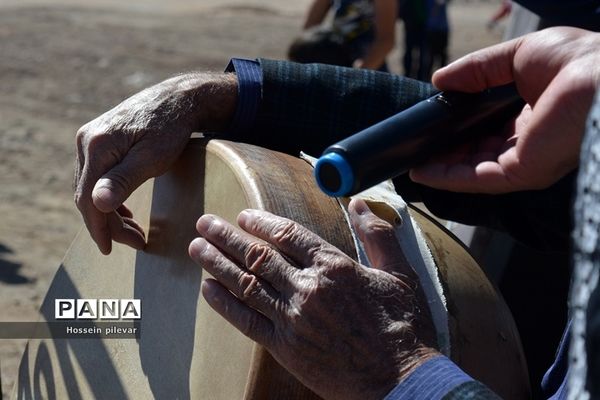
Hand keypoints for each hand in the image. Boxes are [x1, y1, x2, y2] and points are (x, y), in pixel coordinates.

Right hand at [74, 73, 236, 253]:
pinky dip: (108, 197)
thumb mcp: (153, 157)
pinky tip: (123, 211)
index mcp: (96, 146)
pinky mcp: (99, 139)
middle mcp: (86, 141)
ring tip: (134, 232)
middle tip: (137, 242)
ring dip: (109, 213)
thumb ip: (124, 180)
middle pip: (87, 195)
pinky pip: (97, 176)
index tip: (111, 250)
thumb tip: (98, 205)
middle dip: (109, 224)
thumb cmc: (171, 128)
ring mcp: (90, 139)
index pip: (88, 199)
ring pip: (92, 188)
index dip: (98, 228)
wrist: (179, 98)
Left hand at [188, 199, 438, 399]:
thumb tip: (359, 203)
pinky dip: (225, 304)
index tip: (242, 215)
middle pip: (258, 256)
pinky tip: (207, 289)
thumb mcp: (399, 273)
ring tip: (197, 248)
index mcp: (334, 266)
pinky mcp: (285, 347)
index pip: (288, 234)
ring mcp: (293, 318)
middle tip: (204, 223)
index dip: (261, 222)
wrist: (400, 381)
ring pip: (246, 284)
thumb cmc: (402, 326)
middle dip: (227, 237)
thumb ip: (378, 233)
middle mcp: (308, 288)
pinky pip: (248, 320)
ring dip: (217, 264)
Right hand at [410, 27, 599, 193]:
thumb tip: (438, 80)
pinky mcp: (521, 173)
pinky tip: (423, 171)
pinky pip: (476, 179)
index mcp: (532, 116)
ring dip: (442, 168)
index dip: (460, 130)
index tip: (434, 126)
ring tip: (413, 162)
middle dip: (447, 152)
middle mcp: (528, 143)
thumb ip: (476, 70)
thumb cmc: (573, 60)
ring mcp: (525, 161)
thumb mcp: (514, 57)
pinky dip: (447, 177)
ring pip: (473, 170)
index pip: (488, 129)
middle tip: (418, 146)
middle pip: (478, 153)